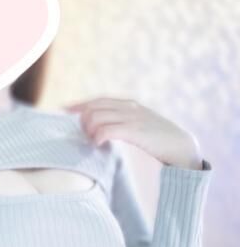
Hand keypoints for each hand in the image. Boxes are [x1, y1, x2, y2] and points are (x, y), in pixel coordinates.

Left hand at [64, 97, 203, 168]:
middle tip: (84, 135)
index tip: (64, 109)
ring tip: (93, 141)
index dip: (79, 104)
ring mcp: (132, 118)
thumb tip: (101, 129)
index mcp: (129, 104)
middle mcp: (129, 107)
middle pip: (93, 108)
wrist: (182, 146)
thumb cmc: (157, 140)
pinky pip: (108, 130)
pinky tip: (98, 144)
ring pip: (97, 118)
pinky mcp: (135, 131)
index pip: (98, 100)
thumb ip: (122, 123)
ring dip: (89, 130)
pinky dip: (98, 136)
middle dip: (83, 121)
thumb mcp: (138, 126)